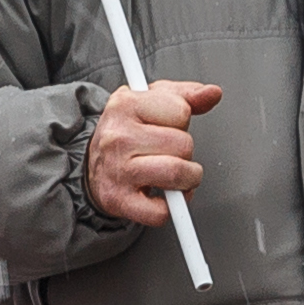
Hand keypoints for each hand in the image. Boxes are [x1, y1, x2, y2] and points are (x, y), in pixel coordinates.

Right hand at [86, 79, 218, 228]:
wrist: (91, 166)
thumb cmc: (127, 132)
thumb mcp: (152, 102)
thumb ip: (186, 96)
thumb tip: (212, 93)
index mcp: (126, 105)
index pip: (181, 112)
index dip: (182, 121)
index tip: (167, 126)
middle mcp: (118, 136)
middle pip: (184, 144)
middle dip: (185, 152)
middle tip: (168, 153)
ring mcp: (118, 170)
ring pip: (178, 174)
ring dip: (186, 179)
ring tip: (173, 174)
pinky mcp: (119, 201)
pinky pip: (162, 211)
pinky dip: (170, 207)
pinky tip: (162, 195)